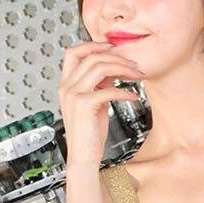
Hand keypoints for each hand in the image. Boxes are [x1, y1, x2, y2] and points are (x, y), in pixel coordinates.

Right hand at [58, 41, 145, 164]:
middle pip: (91, 57)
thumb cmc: (90, 133)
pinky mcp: (84, 105)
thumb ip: (99, 84)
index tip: (113, 47)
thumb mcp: (95, 103)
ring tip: (137, 76)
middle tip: (134, 65)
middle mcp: (66, 87)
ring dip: (123, 69)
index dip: (93, 45)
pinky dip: (124, 92)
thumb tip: (114, 67)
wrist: (84, 156)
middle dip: (117, 57)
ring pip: (100, 67)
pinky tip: (133, 97)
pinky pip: (108, 90)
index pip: (73, 52)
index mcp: (66, 84)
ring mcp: (73, 95)